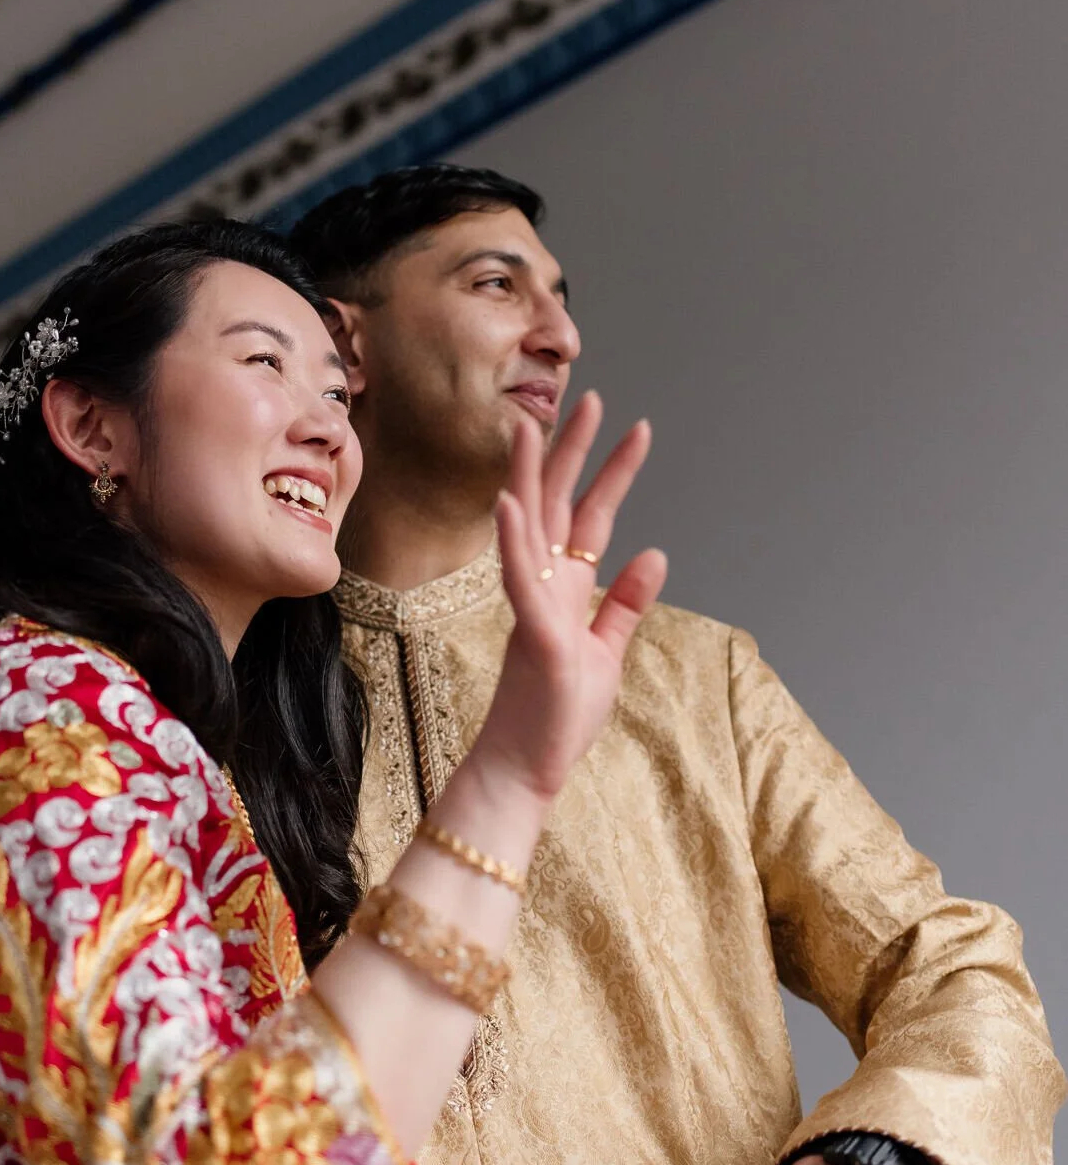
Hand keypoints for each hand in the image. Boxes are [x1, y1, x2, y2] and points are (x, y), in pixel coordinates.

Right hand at [478, 394, 665, 803]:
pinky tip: (510, 505)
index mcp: (566, 587)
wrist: (527, 767)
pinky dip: (514, 542)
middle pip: (558, 503)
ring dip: (530, 476)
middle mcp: (546, 585)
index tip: (637, 430)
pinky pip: (520, 581)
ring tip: (531, 426)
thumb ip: (625, 603)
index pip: (592, 515)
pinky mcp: (533, 634)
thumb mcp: (607, 652)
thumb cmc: (560, 715)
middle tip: (589, 397)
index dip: (613, 472)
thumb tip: (655, 552)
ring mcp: (535, 606)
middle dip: (574, 451)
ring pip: (528, 527)